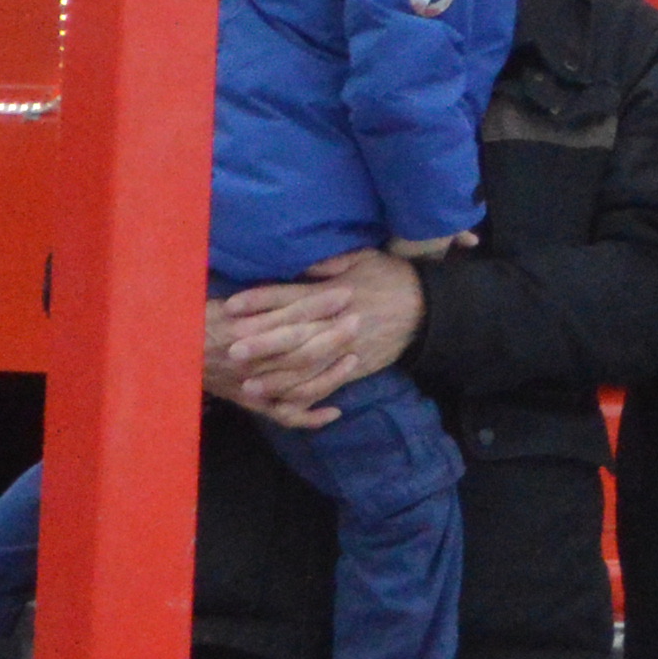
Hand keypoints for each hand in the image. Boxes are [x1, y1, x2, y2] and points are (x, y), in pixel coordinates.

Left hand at [203, 249, 426, 427]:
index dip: (259, 301)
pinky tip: (282, 401)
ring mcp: (345, 348)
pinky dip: (303, 396)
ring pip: (305, 367)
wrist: (426, 307)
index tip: (231, 306)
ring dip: (276, 378)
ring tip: (248, 384)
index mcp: (333, 292)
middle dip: (260, 344)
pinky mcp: (354, 367)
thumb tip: (304, 267)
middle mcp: (335, 322)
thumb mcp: (364, 257)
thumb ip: (331, 262)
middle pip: (292, 335)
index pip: (290, 296)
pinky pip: (325, 386)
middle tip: (231, 351)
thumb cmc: (390, 276)